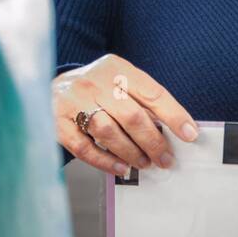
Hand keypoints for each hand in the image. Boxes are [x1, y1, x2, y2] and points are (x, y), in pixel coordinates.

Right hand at [53, 54, 197, 175]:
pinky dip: (105, 161)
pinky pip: (84, 147)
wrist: (47, 87)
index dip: (174, 115)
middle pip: (131, 116)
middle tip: (165, 159)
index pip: (152, 93)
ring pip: (108, 132)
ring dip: (131, 152)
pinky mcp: (58, 123)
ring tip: (144, 163)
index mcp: (116, 68)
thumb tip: (175, 129)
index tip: (190, 134)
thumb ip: (142, 101)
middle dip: (153, 141)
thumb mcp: (119, 82)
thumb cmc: (95, 89)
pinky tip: (121, 168)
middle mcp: (94, 82)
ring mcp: (74, 102)